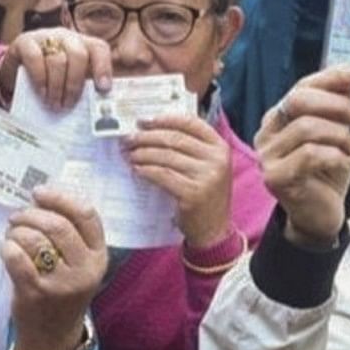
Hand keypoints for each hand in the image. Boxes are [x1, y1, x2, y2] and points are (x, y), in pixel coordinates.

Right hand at [0, 27, 112, 110]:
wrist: (17, 70)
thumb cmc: (48, 78)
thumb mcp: (67, 79)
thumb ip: (81, 88)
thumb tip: (95, 110)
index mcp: (82, 44)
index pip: (99, 48)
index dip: (103, 67)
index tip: (104, 89)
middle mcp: (66, 37)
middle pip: (78, 54)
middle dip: (75, 83)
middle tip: (68, 104)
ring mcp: (45, 36)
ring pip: (57, 59)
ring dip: (57, 86)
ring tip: (54, 104)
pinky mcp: (25, 41)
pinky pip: (35, 58)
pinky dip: (40, 79)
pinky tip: (42, 93)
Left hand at [2, 188, 107, 349]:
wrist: (53, 337)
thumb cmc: (62, 291)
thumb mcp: (79, 264)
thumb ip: (70, 234)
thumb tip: (40, 197)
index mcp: (98, 256)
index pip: (86, 215)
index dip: (61, 197)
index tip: (40, 193)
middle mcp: (84, 270)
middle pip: (58, 225)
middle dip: (32, 214)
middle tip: (17, 216)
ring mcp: (61, 284)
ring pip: (35, 238)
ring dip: (17, 229)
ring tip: (12, 233)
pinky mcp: (36, 294)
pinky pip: (17, 257)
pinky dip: (7, 247)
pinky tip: (6, 249)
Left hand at [128, 113, 232, 249]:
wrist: (213, 230)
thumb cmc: (204, 194)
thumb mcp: (206, 166)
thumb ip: (189, 147)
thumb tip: (152, 129)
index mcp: (220, 147)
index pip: (190, 122)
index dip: (164, 119)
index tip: (143, 121)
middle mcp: (217, 159)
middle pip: (174, 138)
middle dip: (147, 137)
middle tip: (129, 139)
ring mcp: (207, 176)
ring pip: (166, 156)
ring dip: (143, 153)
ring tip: (129, 154)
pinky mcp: (193, 193)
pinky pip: (162, 175)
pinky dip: (146, 170)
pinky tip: (136, 169)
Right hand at [257, 67, 349, 247]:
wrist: (319, 216)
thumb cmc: (326, 173)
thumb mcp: (336, 133)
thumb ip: (338, 104)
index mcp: (278, 119)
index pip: (301, 88)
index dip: (329, 77)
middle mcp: (266, 134)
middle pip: (298, 101)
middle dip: (336, 105)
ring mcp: (267, 157)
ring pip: (307, 128)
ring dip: (340, 136)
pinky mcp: (276, 178)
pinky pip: (311, 155)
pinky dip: (337, 157)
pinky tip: (345, 165)